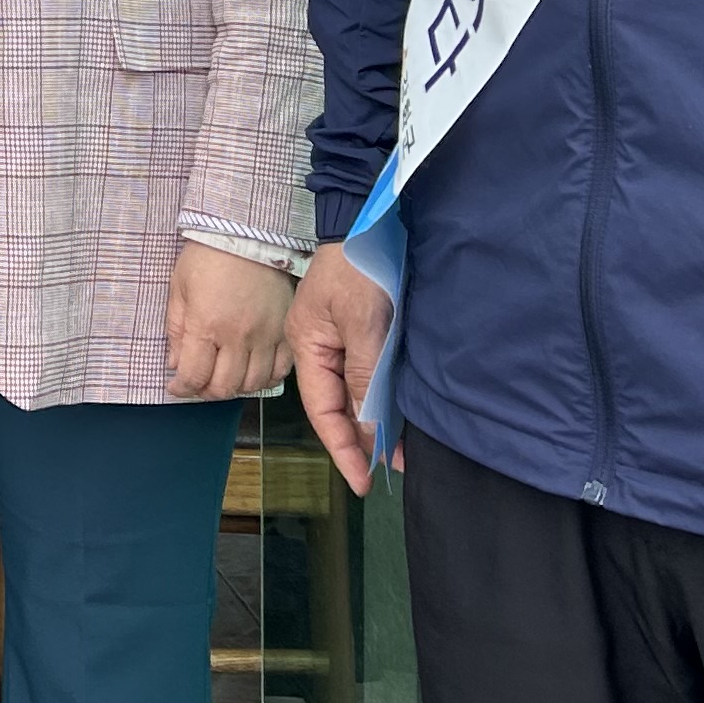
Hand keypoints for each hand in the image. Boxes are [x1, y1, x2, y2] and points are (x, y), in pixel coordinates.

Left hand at [166, 243, 297, 400]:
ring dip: (234, 387)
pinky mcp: (284, 331)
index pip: (194, 376)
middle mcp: (238, 337)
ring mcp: (265, 336)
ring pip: (252, 384)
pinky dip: (265, 379)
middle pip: (224, 387)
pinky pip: (280, 370)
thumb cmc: (207, 256)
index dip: (181, 388)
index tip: (176, 386)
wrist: (248, 233)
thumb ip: (175, 329)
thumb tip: (174, 364)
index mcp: (207, 325)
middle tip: (198, 382)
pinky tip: (252, 371)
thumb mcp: (179, 287)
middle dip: (205, 391)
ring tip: (223, 376)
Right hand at [286, 244, 392, 493]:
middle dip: (360, 443)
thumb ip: (363, 375)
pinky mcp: (355, 333)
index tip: (363, 482)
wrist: (364, 220)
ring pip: (350, 395)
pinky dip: (378, 399)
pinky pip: (363, 376)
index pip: (323, 411)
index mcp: (307, 348)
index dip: (343, 449)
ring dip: (372, 424)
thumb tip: (367, 425)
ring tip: (397, 453)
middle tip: (387, 473)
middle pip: (335, 408)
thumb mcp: (363, 322)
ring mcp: (335, 342)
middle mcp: (316, 351)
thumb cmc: (359, 269)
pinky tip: (394, 414)